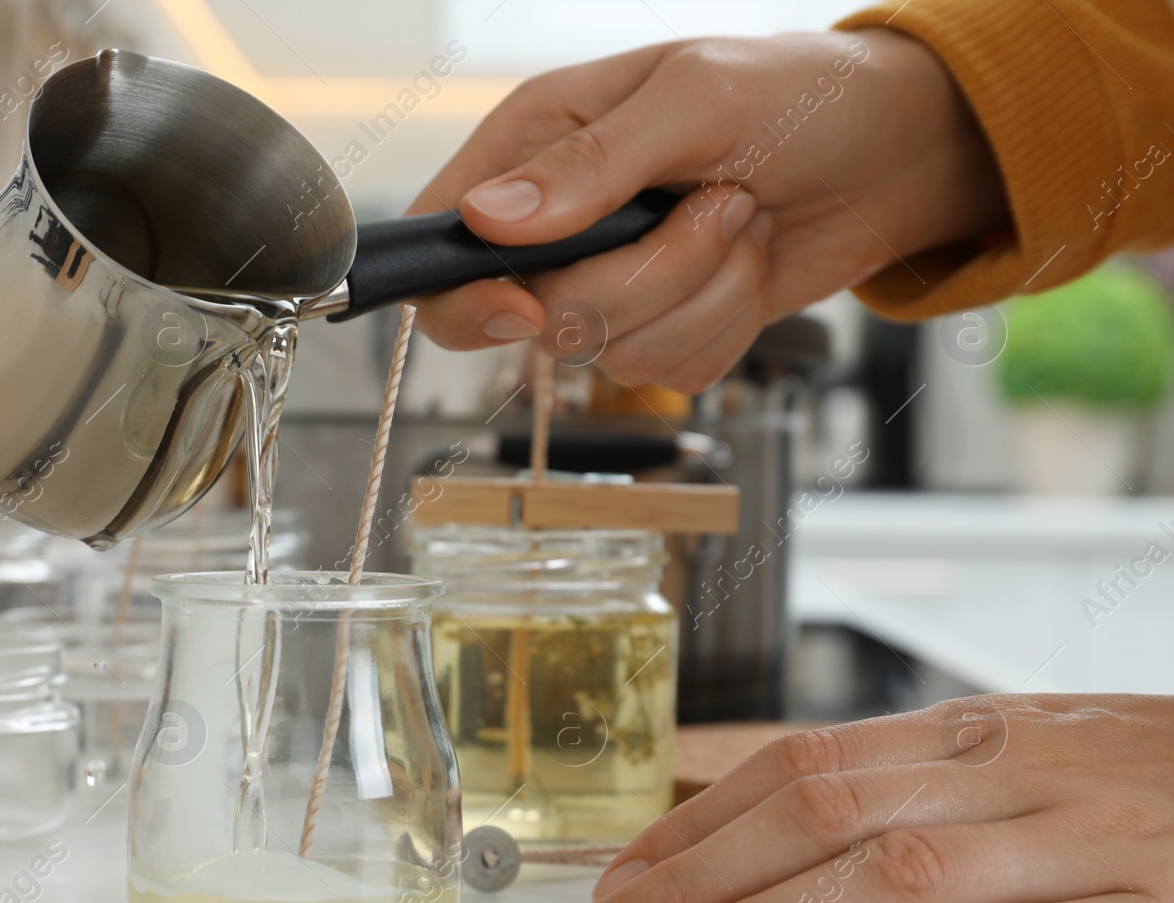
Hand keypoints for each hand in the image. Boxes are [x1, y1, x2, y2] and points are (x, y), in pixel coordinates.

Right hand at [409, 29, 1008, 389]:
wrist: (895, 153)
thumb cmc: (799, 94)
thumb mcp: (696, 99)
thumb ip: (590, 163)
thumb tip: (487, 219)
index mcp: (535, 145)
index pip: (442, 248)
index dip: (469, 297)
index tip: (530, 307)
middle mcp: (560, 223)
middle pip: (539, 320)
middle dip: (643, 280)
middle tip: (714, 206)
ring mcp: (611, 283)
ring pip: (611, 354)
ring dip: (701, 294)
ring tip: (742, 219)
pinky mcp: (664, 327)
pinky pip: (668, 372)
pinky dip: (725, 324)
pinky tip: (748, 263)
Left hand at [562, 696, 1173, 902]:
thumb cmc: (1155, 785)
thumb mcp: (1028, 761)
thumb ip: (916, 795)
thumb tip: (778, 842)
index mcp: (968, 738)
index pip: (797, 767)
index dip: (696, 828)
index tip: (617, 887)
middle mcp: (1010, 775)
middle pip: (818, 816)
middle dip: (695, 884)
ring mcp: (1085, 842)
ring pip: (897, 875)